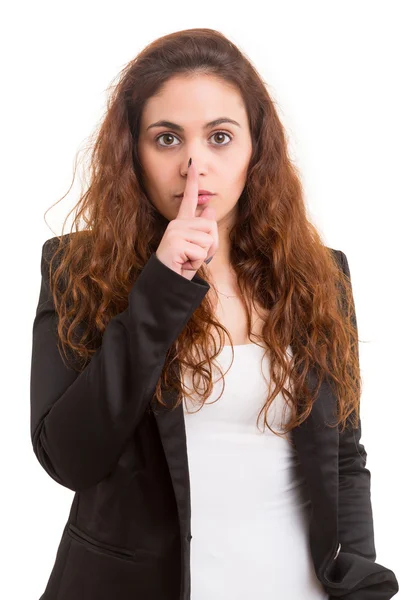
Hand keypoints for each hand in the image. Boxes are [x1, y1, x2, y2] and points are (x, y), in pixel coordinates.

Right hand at [155, 160, 218, 280]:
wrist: (167, 283)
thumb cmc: (181, 267)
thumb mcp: (197, 248)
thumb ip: (203, 230)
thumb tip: (210, 209)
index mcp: (181, 223)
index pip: (189, 200)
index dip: (192, 182)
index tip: (193, 166)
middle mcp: (176, 224)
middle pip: (210, 227)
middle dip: (209, 247)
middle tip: (193, 256)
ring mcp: (175, 232)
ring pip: (208, 240)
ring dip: (203, 256)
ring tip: (188, 260)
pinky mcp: (176, 242)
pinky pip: (201, 252)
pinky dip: (197, 263)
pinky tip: (184, 264)